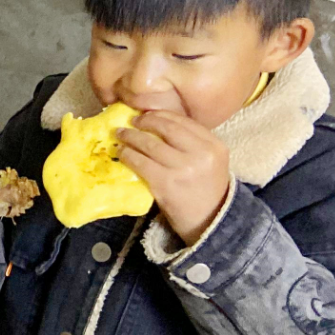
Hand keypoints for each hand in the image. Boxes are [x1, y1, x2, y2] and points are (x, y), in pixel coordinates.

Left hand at [116, 110, 231, 243]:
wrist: (209, 221)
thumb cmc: (205, 190)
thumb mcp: (210, 161)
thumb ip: (193, 143)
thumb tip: (158, 122)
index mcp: (214, 146)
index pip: (184, 121)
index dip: (161, 115)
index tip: (147, 113)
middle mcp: (201, 154)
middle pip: (166, 128)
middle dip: (145, 121)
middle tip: (132, 121)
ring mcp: (182, 168)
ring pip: (150, 144)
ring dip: (130, 137)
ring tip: (120, 134)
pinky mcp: (165, 183)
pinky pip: (140, 163)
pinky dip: (127, 155)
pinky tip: (121, 152)